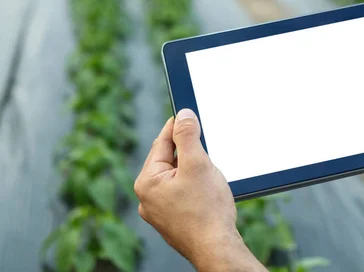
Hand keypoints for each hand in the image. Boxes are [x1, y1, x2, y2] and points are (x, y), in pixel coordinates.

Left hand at [134, 109, 265, 270]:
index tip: (186, 114)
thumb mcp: (198, 164)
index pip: (161, 143)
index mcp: (147, 182)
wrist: (216, 249)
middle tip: (203, 143)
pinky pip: (178, 193)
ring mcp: (158, 212)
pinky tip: (205, 190)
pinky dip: (191, 186)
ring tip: (208, 172)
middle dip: (186, 151)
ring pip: (174, 177)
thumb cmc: (207, 210)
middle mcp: (147, 198)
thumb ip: (187, 136)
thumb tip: (182, 115)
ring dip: (189, 169)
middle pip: (167, 160)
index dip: (176, 126)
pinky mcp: (171, 221)